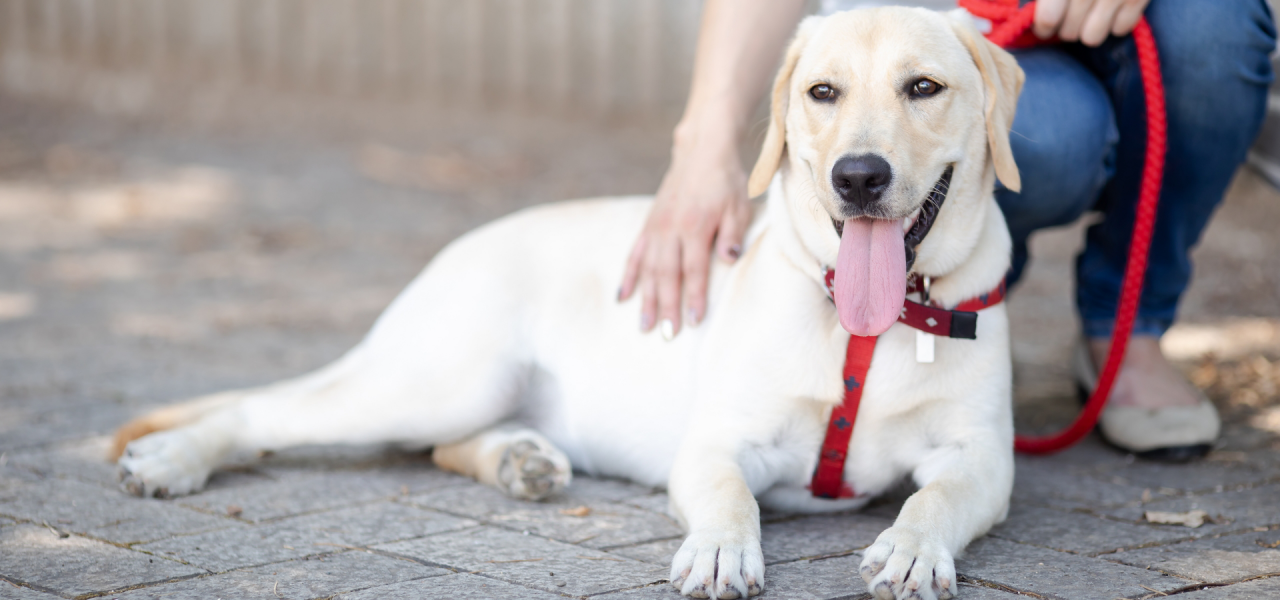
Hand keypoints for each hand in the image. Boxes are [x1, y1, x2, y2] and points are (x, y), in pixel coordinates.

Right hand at [618, 121, 752, 337]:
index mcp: (696, 226)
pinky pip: (635, 254)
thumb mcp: (739, 206)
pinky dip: (629, 276)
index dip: (694, 296)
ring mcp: (657, 227)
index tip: (693, 321)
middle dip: (667, 306)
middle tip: (666, 334)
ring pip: (649, 269)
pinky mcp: (649, 224)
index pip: (695, 269)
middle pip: (668, 275)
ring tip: (644, 325)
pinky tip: (623, 297)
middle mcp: (672, 229)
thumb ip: (733, 235)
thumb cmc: (726, 182)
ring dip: (646, 299)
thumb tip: (729, 261)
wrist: (702, 152)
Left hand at [1033, 0, 1149, 46]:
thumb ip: (1046, 0)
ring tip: (1091, 18)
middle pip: (1068, 32)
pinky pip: (1120, 29)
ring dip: (1089, 31)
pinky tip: (1114, 10)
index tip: (1045, 27)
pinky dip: (1117, 24)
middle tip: (1070, 20)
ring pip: (1091, 38)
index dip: (1043, 28)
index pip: (1048, 20)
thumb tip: (1030, 20)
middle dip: (1066, 30)